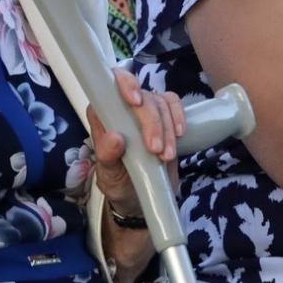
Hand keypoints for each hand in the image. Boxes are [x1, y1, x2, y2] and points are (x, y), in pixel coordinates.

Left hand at [87, 69, 186, 221]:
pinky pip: (174, 105)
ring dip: (166, 128)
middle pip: (142, 97)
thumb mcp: (108, 176)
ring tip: (166, 156)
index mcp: (103, 116)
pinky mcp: (164, 117)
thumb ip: (107, 156)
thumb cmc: (118, 183)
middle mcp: (124, 107)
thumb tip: (116, 138)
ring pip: (160, 103)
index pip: (109, 86)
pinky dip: (178, 117)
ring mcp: (146, 111)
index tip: (135, 101)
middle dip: (152, 122)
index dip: (124, 85)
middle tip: (155, 149)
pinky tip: (179, 134)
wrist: (139, 197)